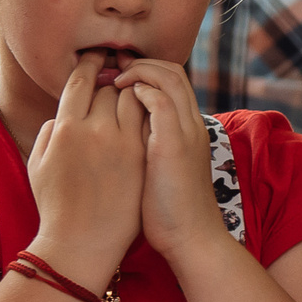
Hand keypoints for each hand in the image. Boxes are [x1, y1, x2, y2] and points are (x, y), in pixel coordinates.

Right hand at [22, 52, 144, 287]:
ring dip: (134, 92)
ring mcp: (124, 142)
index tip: (96, 56)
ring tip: (133, 92)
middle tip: (118, 71)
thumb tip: (63, 114)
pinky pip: (150, 120)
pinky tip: (147, 113)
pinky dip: (149, 112)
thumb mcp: (39, 165)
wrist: (85, 242)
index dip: (89, 64)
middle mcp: (95, 129)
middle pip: (110, 86)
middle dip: (114, 77)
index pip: (79, 81)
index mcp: (65, 128)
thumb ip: (49, 133)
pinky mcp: (145, 156)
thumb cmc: (57, 206)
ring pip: (134, 99)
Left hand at [114, 58, 225, 260]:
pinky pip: (160, 101)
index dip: (144, 71)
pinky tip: (121, 99)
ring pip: (168, 77)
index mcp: (187, 129)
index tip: (116, 76)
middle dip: (139, 63)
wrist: (190, 238)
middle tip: (110, 70)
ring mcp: (185, 132)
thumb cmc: (168, 212)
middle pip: (172, 70)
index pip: (171, 81)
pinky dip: (141, 91)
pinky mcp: (174, 144)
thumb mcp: (158, 169)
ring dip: (138, 71)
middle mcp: (190, 124)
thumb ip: (146, 145)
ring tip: (114, 81)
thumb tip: (118, 132)